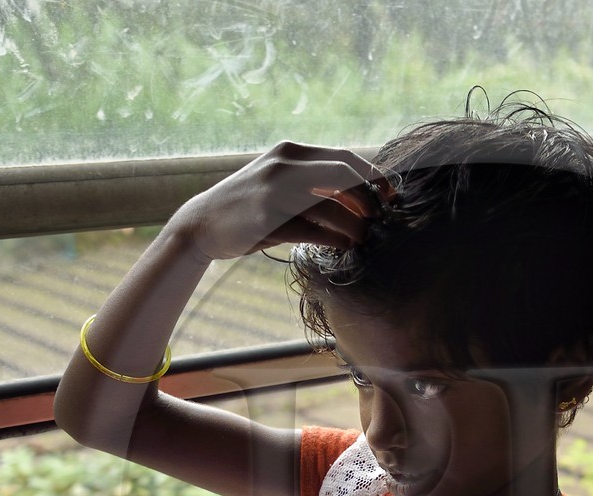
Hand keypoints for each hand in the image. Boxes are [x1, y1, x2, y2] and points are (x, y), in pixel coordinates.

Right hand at [170, 141, 395, 261]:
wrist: (202, 225)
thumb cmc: (250, 208)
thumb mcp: (281, 183)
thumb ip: (316, 184)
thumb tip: (364, 197)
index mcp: (292, 152)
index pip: (347, 157)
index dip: (375, 177)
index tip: (391, 197)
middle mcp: (285, 164)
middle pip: (346, 175)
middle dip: (370, 200)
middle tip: (380, 220)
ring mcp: (274, 189)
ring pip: (332, 205)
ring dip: (356, 226)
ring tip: (365, 239)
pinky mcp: (267, 218)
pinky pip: (314, 230)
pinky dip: (336, 239)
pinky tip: (345, 247)